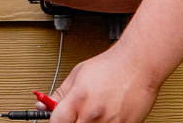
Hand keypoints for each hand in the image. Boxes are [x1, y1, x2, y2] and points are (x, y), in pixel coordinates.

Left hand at [47, 43, 161, 122]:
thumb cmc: (111, 66)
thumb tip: (43, 107)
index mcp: (77, 100)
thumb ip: (60, 94)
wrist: (139, 64)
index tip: (58, 119)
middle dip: (72, 121)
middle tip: (78, 115)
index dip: (54, 121)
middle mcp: (91, 115)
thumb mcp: (78, 74)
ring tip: (96, 112)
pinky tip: (107, 116)